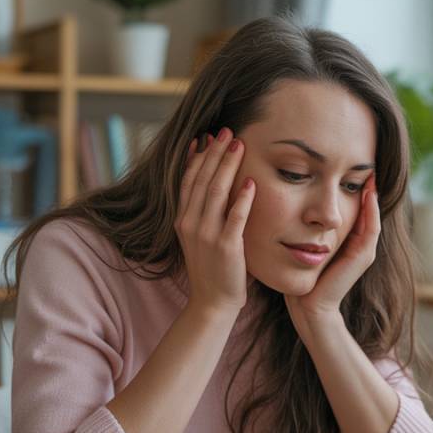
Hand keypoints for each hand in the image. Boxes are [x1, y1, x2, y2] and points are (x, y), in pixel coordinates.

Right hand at [175, 127, 255, 315]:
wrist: (212, 302)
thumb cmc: (213, 269)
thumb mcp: (201, 237)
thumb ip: (205, 213)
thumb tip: (215, 187)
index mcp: (183, 220)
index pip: (188, 180)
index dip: (198, 156)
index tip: (207, 136)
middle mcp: (190, 223)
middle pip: (201, 179)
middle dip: (214, 153)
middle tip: (226, 130)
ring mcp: (206, 235)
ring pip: (214, 192)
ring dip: (226, 166)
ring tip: (238, 144)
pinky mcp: (226, 246)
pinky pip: (234, 217)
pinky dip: (241, 198)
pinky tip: (249, 181)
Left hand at [285, 174, 379, 330]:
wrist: (308, 304)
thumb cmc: (302, 275)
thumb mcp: (303, 243)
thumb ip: (306, 226)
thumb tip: (293, 200)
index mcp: (347, 239)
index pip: (355, 207)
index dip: (352, 185)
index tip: (344, 164)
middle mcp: (360, 243)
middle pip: (367, 207)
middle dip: (367, 185)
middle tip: (366, 161)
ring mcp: (365, 250)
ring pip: (372, 214)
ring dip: (372, 193)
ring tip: (369, 171)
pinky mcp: (364, 256)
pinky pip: (371, 227)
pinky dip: (371, 210)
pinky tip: (367, 192)